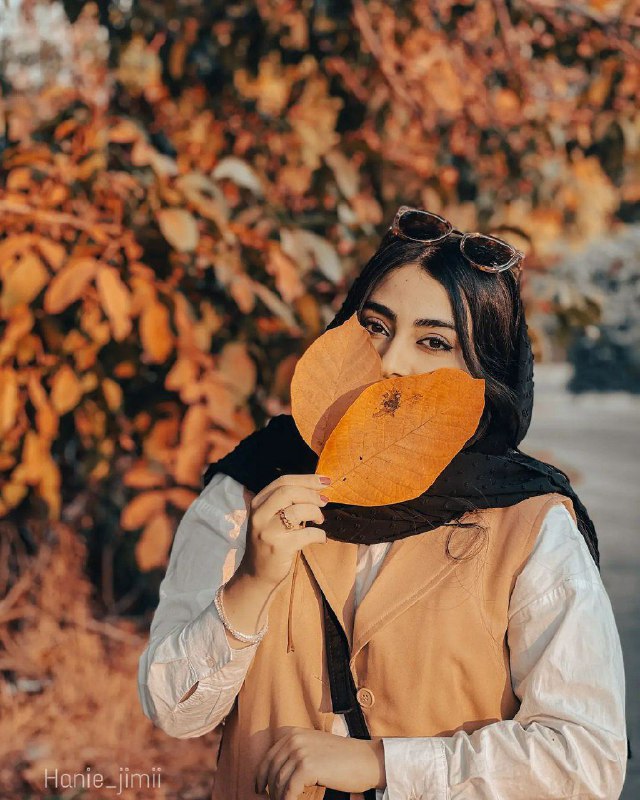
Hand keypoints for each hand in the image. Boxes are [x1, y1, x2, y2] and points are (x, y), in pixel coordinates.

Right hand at [241, 474, 329, 589]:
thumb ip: (286, 502)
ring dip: (315, 512)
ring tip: (320, 520)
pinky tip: (321, 537)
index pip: (282, 482)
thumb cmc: (270, 540)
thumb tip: (318, 488)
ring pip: (297, 511)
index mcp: (258, 503)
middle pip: (288, 492)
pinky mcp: (279, 548)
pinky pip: (307, 534)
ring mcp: (268, 532)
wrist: (257, 573)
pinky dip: (319, 534)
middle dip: (311, 494)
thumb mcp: (270, 517)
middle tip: (324, 501)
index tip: (325, 481)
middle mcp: (259, 515)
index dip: (306, 479)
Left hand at [254, 726, 385, 798]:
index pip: (268, 757)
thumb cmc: (342, 758)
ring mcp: (300, 752)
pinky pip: (289, 790)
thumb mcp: (314, 747)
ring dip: (279, 797)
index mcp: (294, 733)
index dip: (260, 775)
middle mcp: (294, 739)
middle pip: (270, 770)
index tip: (259, 789)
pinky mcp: (307, 767)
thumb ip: (296, 753)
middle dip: (269, 789)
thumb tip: (276, 774)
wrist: (365, 760)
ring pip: (278, 782)